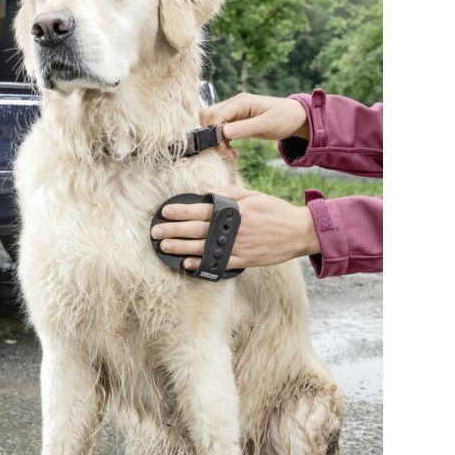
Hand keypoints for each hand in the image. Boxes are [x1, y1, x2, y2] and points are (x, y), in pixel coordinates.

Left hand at [150, 188, 319, 270]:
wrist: (299, 232)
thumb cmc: (275, 211)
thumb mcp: (253, 195)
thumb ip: (229, 192)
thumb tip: (206, 190)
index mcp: (233, 210)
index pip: (201, 209)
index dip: (181, 211)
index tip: (165, 212)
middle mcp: (232, 228)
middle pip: (196, 229)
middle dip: (173, 230)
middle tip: (155, 232)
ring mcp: (236, 246)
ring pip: (203, 248)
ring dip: (181, 248)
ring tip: (164, 247)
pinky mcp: (243, 260)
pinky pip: (217, 264)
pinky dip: (201, 264)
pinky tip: (186, 264)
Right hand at [200, 93, 308, 144]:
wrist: (296, 118)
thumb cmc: (284, 118)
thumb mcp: (266, 124)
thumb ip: (244, 128)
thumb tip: (222, 133)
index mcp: (240, 102)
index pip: (215, 114)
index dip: (213, 131)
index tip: (220, 148)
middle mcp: (234, 105)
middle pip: (208, 117)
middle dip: (211, 136)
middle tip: (224, 151)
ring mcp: (234, 113)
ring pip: (213, 125)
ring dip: (217, 141)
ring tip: (230, 154)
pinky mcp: (236, 122)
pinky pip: (221, 131)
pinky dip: (223, 143)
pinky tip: (233, 152)